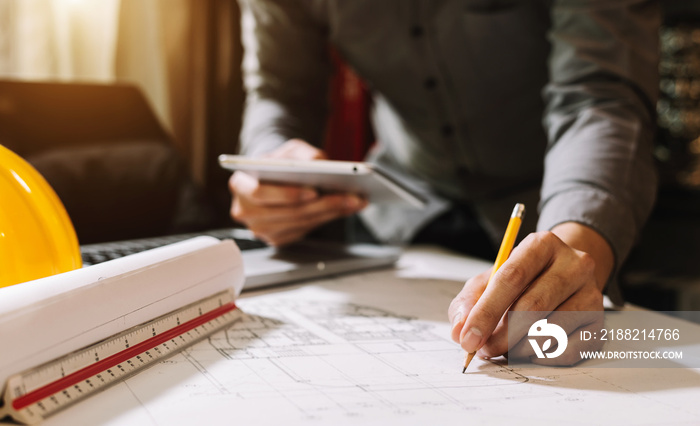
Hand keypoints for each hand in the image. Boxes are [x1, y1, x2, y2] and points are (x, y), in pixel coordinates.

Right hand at [229, 139, 366, 245]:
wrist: (273, 174)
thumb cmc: (279, 161)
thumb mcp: (290, 149)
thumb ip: (303, 153)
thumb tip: (320, 163)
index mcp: (240, 185)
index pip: (261, 193)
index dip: (287, 194)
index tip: (314, 191)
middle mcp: (245, 211)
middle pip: (287, 212)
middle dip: (322, 204)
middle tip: (351, 196)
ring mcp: (260, 229)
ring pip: (300, 223)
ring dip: (331, 212)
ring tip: (356, 201)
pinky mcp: (276, 238)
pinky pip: (305, 230)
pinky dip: (327, 218)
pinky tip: (346, 208)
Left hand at [448, 223, 610, 364]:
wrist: (565, 273)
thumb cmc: (523, 278)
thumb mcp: (490, 279)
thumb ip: (469, 301)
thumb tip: (460, 330)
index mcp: (541, 245)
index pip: (511, 278)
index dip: (486, 311)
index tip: (468, 338)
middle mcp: (573, 264)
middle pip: (533, 305)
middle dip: (501, 335)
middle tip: (484, 349)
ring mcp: (591, 292)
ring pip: (551, 330)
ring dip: (520, 348)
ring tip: (505, 347)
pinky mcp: (600, 320)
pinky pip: (570, 349)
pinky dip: (544, 357)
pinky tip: (530, 350)